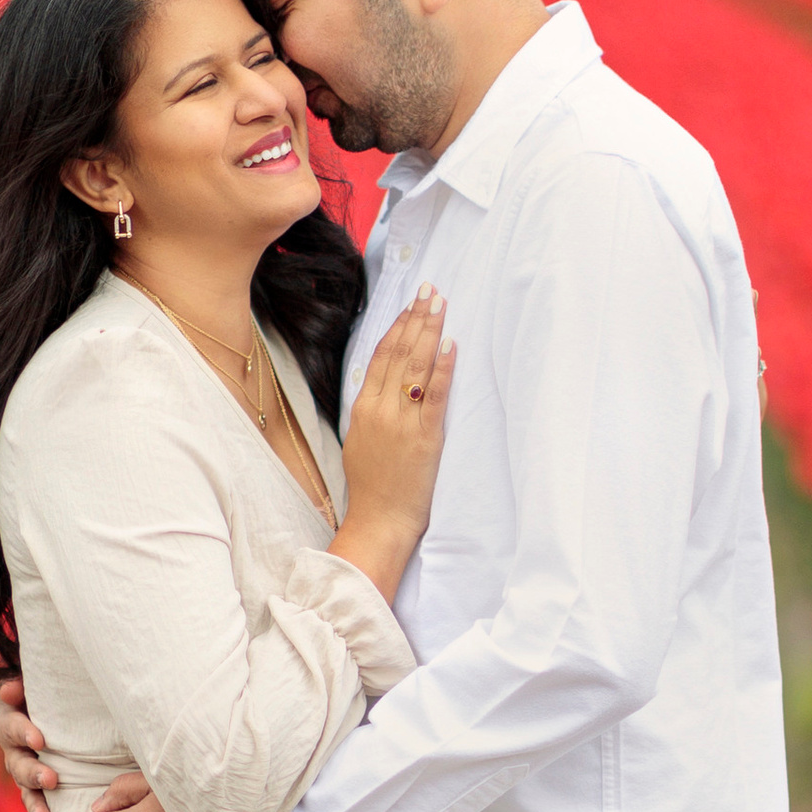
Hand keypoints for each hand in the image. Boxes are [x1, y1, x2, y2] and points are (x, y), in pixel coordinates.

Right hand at [0, 677, 54, 811]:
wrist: (63, 713)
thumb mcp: (40, 686)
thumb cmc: (54, 694)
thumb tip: (11, 687)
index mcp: (12, 721)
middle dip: (33, 773)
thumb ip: (23, 687)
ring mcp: (24, 772)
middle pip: (18, 763)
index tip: (39, 739)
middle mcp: (13, 749)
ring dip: (34, 805)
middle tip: (51, 780)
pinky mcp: (36, 792)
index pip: (12, 726)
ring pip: (26, 791)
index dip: (23, 732)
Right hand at [332, 291, 454, 603]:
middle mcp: (380, 410)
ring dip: (430, 332)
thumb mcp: (360, 440)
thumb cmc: (373, 486)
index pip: (380, 355)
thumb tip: (383, 382)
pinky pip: (434, 396)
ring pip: (416, 367)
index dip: (397, 325)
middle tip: (430, 290)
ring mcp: (402, 423)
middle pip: (399, 353)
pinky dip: (442, 368)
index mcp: (363, 408)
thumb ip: (372, 409)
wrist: (379, 521)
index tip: (411, 302)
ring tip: (440, 305)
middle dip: (416, 318)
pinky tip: (450, 344)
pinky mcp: (425, 439)